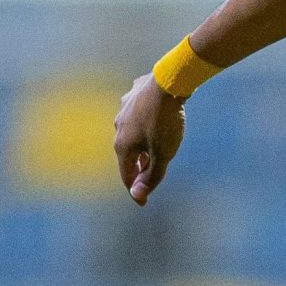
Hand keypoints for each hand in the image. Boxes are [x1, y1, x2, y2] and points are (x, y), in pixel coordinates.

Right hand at [112, 73, 187, 204]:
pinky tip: (153, 118)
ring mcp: (124, 109)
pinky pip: (137, 112)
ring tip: (155, 146)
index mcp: (122, 146)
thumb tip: (138, 196)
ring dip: (142, 142)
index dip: (136, 190)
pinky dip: (145, 120)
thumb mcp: (162, 154)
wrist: (168, 83)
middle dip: (140, 166)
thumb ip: (151, 176)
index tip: (143, 203)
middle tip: (151, 175)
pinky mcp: (133, 93)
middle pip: (128, 154)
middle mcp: (118, 127)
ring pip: (132, 132)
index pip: (126, 175)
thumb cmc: (166, 122)